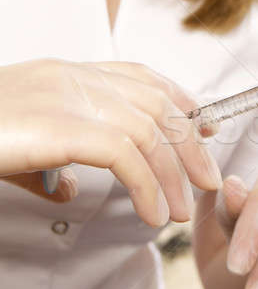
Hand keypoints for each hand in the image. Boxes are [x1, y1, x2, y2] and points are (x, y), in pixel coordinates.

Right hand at [0, 59, 221, 225]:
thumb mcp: (19, 147)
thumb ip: (52, 162)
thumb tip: (73, 189)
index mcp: (67, 74)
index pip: (142, 77)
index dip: (181, 101)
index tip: (205, 128)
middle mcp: (73, 77)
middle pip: (156, 104)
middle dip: (191, 144)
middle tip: (208, 180)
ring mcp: (65, 97)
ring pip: (149, 130)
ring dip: (174, 174)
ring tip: (181, 212)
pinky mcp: (58, 125)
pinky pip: (126, 154)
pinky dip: (148, 186)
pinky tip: (152, 213)